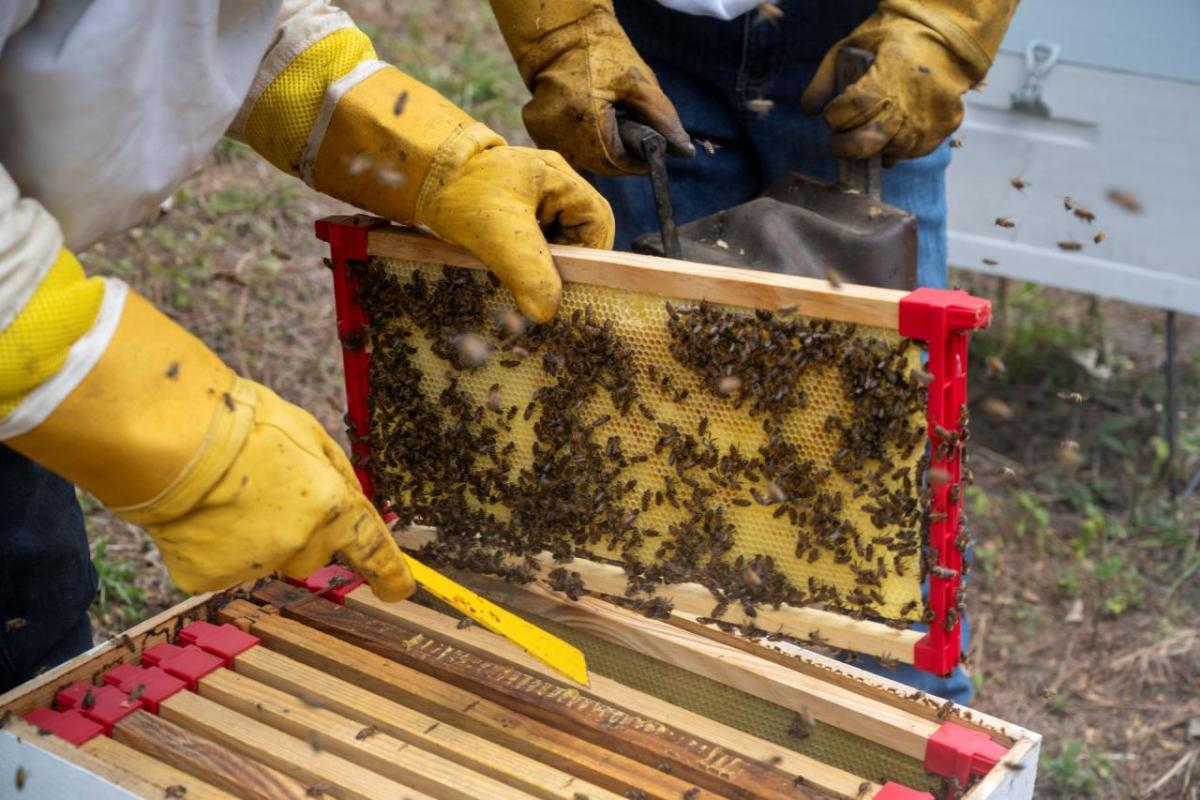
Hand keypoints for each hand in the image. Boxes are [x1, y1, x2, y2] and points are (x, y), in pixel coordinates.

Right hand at [126, 376, 415, 599]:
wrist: (171, 438)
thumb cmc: (242, 424)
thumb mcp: (310, 434)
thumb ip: (337, 474)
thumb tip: (350, 497)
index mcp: (331, 507)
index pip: (371, 550)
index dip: (389, 574)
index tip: (398, 590)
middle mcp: (299, 544)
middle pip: (312, 551)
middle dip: (299, 528)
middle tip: (266, 489)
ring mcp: (253, 565)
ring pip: (266, 557)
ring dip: (254, 534)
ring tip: (225, 493)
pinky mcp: (207, 578)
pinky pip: (222, 565)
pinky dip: (214, 544)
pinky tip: (200, 513)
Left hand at [415, 146, 613, 321]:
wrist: (416, 175)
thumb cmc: (459, 193)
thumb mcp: (498, 235)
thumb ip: (528, 273)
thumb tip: (548, 314)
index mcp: (559, 178)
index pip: (597, 222)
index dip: (588, 255)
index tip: (564, 279)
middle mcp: (552, 182)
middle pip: (578, 232)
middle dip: (560, 260)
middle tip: (534, 279)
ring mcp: (533, 194)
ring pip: (554, 238)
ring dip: (538, 261)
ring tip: (513, 269)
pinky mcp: (513, 207)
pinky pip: (532, 238)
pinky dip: (522, 256)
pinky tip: (502, 262)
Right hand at [490, 0, 692, 174]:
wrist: (560, 34)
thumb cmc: (603, 54)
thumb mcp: (640, 84)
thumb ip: (663, 120)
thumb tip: (685, 152)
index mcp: (586, 125)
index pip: (618, 164)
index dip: (637, 161)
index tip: (649, 152)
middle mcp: (560, 136)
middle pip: (599, 165)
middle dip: (619, 154)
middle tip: (628, 130)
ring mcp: (544, 134)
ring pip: (583, 159)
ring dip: (600, 149)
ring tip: (606, 120)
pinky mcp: (535, 129)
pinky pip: (567, 147)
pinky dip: (581, 140)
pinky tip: (587, 119)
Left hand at [800, 0, 1017, 162]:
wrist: (947, 37)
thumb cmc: (894, 39)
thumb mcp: (853, 44)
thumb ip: (826, 78)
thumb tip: (809, 110)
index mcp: (891, 72)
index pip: (852, 109)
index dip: (835, 116)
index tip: (833, 114)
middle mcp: (912, 100)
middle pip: (868, 141)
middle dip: (845, 147)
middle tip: (837, 142)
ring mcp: (930, 118)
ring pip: (890, 152)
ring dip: (873, 148)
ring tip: (868, 131)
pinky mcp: (944, 129)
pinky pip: (912, 152)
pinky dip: (896, 148)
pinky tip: (890, 133)